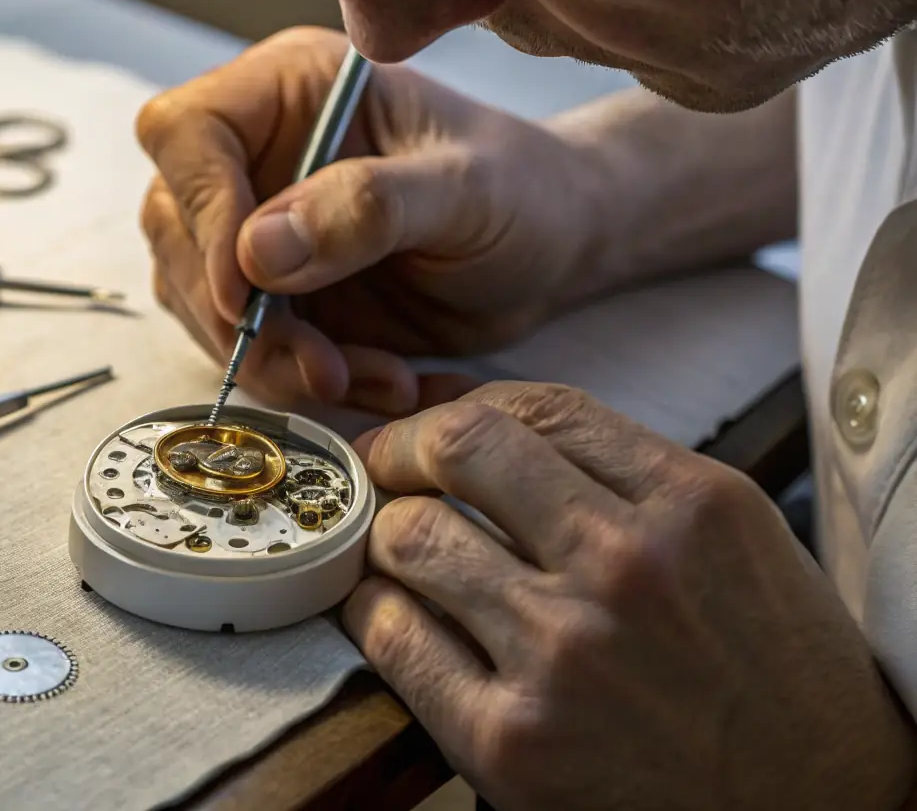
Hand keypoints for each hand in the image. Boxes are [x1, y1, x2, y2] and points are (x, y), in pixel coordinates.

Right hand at [137, 27, 612, 416]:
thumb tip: (254, 254)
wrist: (552, 250)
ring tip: (362, 379)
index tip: (246, 291)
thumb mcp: (466, 191)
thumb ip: (368, 208)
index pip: (186, 133)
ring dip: (268, 358)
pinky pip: (244, 346)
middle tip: (318, 366)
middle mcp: (255, 153)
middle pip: (175, 228)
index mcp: (290, 89)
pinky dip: (296, 380)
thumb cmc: (522, 191)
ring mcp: (254, 227)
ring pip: (198, 299)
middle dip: (236, 313)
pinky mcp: (272, 295)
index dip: (200, 212)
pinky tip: (373, 382)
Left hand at [344, 383, 913, 810]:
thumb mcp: (733, 540)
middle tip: (382, 468)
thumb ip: (621, 473)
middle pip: (458, 449)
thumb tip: (482, 419)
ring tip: (393, 549)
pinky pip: (394, 639)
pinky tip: (388, 613)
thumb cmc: (775, 674)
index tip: (427, 428)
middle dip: (400, 449)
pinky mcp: (512, 741)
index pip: (535, 407)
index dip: (458, 406)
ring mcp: (564, 653)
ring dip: (384, 535)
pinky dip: (373, 613)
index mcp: (691, 503)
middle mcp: (626, 566)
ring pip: (410, 539)